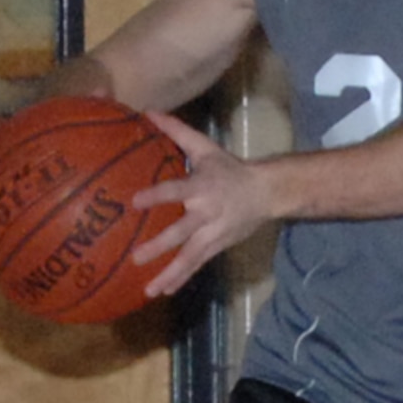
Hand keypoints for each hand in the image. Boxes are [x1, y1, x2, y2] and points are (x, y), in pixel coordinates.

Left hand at [130, 113, 276, 297]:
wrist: (266, 193)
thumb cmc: (230, 169)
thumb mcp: (205, 147)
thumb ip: (176, 131)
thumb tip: (148, 112)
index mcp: (201, 187)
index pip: (176, 191)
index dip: (157, 196)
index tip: (135, 201)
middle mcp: (206, 213)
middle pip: (181, 232)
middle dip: (159, 245)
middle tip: (136, 257)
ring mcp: (213, 233)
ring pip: (189, 257)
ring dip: (169, 273)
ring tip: (149, 290)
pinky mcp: (217, 246)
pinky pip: (197, 265)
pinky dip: (181, 278)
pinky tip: (163, 290)